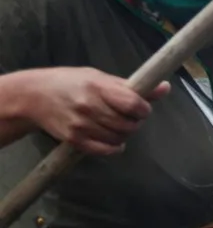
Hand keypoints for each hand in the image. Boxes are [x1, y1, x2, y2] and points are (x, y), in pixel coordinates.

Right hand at [3, 68, 166, 156]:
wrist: (33, 96)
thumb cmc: (70, 83)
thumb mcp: (99, 78)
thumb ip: (131, 87)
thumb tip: (165, 87)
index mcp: (97, 87)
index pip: (134, 104)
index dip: (143, 109)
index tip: (140, 108)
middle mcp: (89, 107)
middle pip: (129, 124)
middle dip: (134, 122)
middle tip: (127, 117)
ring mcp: (81, 125)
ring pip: (119, 138)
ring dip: (124, 134)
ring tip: (115, 124)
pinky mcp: (74, 140)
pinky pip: (105, 150)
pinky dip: (113, 147)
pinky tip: (110, 138)